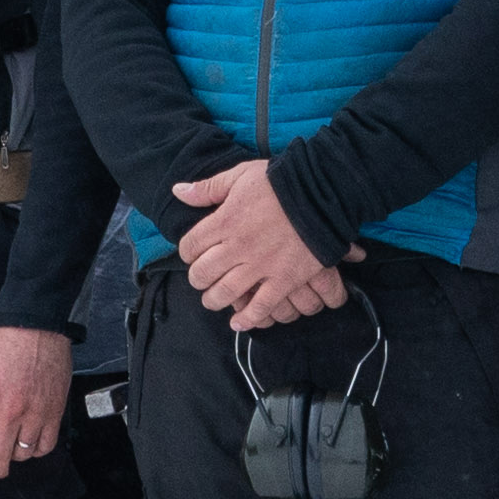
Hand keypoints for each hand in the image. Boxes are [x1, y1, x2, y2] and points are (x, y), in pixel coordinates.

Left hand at [0, 323, 69, 480]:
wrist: (37, 331)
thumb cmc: (2, 351)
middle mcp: (9, 412)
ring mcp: (34, 414)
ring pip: (23, 455)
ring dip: (15, 454)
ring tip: (12, 443)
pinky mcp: (54, 413)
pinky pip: (45, 446)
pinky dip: (36, 450)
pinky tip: (30, 441)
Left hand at [175, 157, 347, 327]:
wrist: (321, 192)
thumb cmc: (279, 182)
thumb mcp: (239, 176)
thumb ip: (207, 188)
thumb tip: (178, 191)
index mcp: (224, 221)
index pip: (190, 246)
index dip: (187, 252)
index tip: (193, 254)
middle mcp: (238, 246)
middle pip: (203, 273)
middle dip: (198, 279)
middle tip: (202, 279)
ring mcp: (260, 265)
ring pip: (225, 293)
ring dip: (214, 300)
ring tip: (214, 300)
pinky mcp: (283, 279)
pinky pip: (260, 307)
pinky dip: (247, 319)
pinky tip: (238, 322)